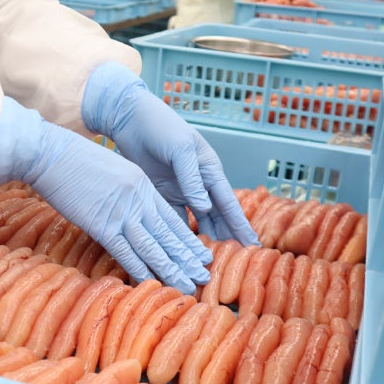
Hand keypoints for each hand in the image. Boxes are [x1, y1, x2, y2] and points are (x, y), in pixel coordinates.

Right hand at [0, 97, 211, 294]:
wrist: (50, 153)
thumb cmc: (74, 160)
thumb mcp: (113, 170)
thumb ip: (127, 191)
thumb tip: (132, 212)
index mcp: (142, 184)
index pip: (171, 218)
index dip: (187, 240)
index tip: (202, 255)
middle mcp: (138, 199)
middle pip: (168, 234)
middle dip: (187, 259)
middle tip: (203, 277)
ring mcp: (121, 212)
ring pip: (152, 246)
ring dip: (170, 269)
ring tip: (187, 285)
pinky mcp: (101, 223)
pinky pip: (124, 251)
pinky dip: (139, 269)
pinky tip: (150, 282)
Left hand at [82, 62, 258, 246]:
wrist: (130, 119)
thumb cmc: (161, 127)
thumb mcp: (181, 148)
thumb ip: (192, 178)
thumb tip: (205, 208)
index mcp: (209, 170)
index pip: (228, 203)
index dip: (240, 225)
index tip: (252, 245)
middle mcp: (198, 183)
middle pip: (216, 217)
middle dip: (226, 239)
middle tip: (235, 264)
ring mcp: (180, 190)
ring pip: (196, 222)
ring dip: (202, 241)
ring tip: (209, 263)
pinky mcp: (161, 194)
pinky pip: (173, 219)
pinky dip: (178, 235)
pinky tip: (181, 251)